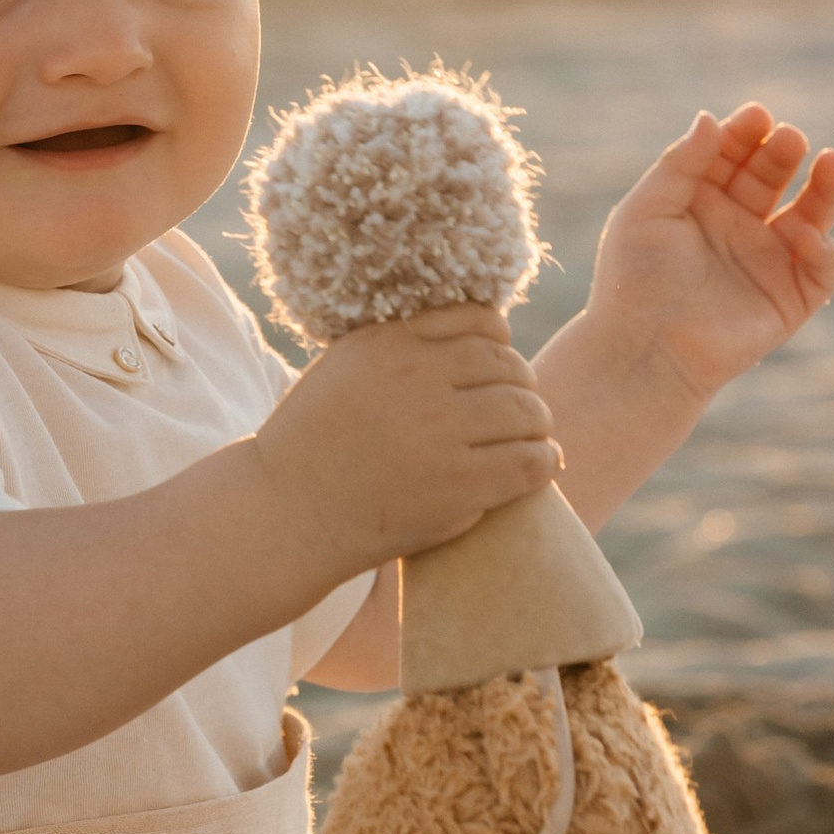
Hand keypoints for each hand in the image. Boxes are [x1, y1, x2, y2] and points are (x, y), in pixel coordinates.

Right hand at [253, 304, 560, 579]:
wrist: (287, 513)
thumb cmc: (314, 443)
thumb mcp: (345, 367)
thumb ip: (401, 345)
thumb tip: (473, 330)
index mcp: (388, 344)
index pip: (479, 320)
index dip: (501, 340)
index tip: (498, 361)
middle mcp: (416, 379)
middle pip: (508, 365)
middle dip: (523, 383)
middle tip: (522, 405)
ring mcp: (440, 433)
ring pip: (526, 411)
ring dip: (538, 422)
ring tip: (534, 435)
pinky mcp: (458, 485)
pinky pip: (528, 461)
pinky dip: (545, 460)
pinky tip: (543, 464)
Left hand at [586, 105, 833, 414]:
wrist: (641, 351)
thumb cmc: (633, 280)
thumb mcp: (647, 209)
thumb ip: (680, 163)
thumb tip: (710, 117)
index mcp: (700, 201)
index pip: (731, 156)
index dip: (745, 134)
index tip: (756, 115)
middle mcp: (737, 226)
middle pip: (771, 178)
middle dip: (782, 154)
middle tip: (788, 138)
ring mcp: (765, 262)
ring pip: (809, 216)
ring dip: (825, 189)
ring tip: (833, 161)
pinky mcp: (788, 300)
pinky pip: (819, 271)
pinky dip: (823, 251)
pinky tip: (809, 234)